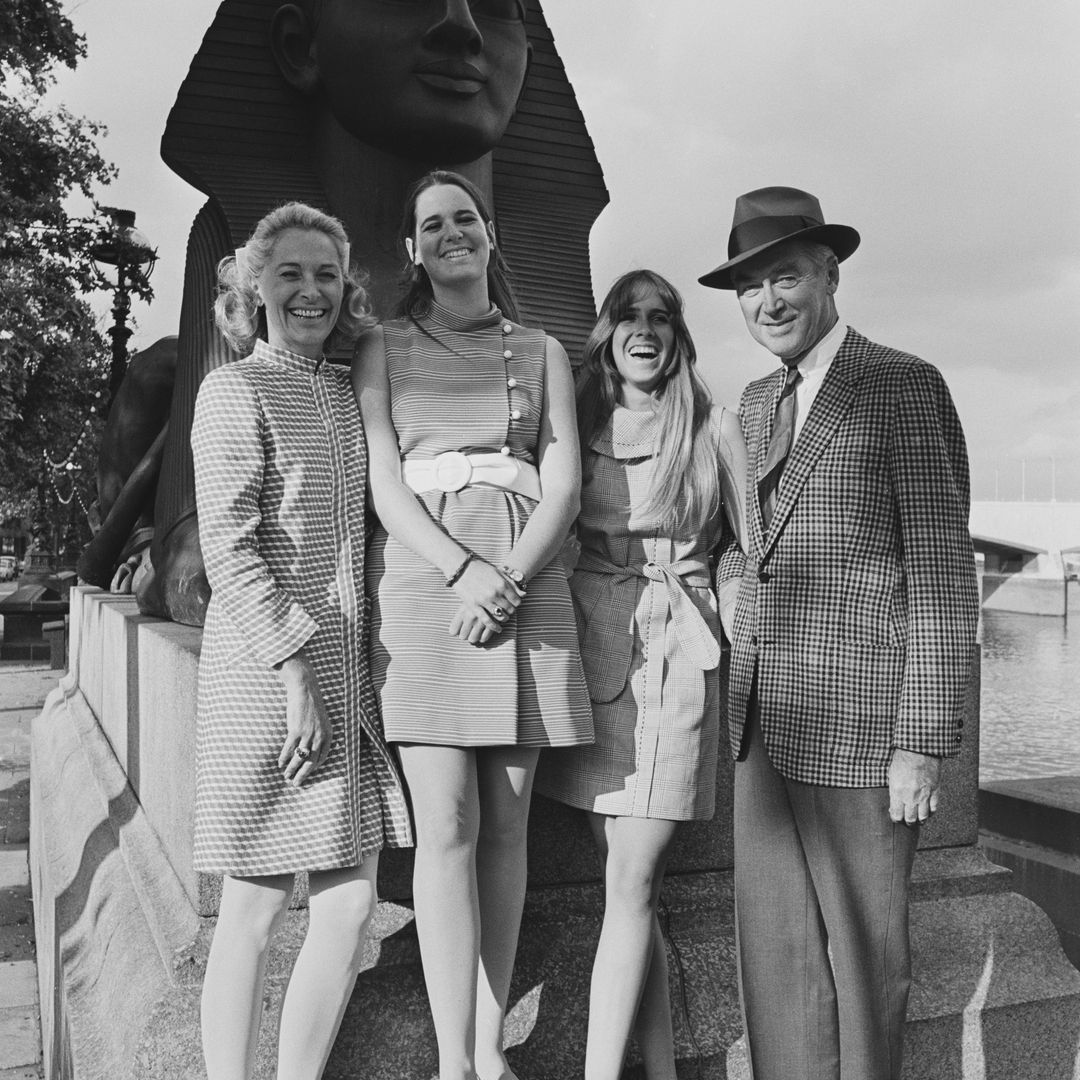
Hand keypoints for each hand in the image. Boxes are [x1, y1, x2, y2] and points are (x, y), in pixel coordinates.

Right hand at [275, 652, 331, 785]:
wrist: (305, 690)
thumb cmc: (312, 705)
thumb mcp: (321, 721)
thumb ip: (318, 734)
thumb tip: (311, 748)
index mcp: (328, 735)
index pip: (322, 758)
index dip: (314, 768)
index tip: (306, 773)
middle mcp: (319, 737)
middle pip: (311, 762)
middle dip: (303, 775)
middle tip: (296, 783)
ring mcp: (308, 734)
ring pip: (299, 758)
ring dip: (291, 769)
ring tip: (286, 776)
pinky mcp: (296, 730)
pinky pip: (289, 749)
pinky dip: (283, 758)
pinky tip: (280, 763)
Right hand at [447, 559, 524, 645]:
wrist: (461, 568)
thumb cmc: (481, 569)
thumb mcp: (498, 573)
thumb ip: (511, 584)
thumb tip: (524, 594)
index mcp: (502, 584)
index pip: (517, 600)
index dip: (517, 603)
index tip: (514, 603)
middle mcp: (495, 593)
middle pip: (510, 609)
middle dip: (511, 611)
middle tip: (508, 610)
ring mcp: (484, 600)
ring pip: (500, 616)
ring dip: (504, 618)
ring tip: (504, 618)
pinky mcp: (474, 606)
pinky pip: (487, 620)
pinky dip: (494, 626)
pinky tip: (498, 629)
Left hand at [888, 748, 940, 825]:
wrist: (918, 749)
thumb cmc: (902, 759)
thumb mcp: (891, 775)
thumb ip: (894, 791)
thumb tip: (894, 802)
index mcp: (897, 793)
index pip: (896, 815)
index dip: (896, 818)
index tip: (896, 816)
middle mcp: (911, 797)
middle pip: (910, 819)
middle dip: (908, 822)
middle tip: (907, 821)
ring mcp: (924, 795)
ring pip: (923, 816)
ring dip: (920, 820)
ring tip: (918, 820)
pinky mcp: (935, 791)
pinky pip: (934, 808)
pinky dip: (931, 812)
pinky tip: (928, 811)